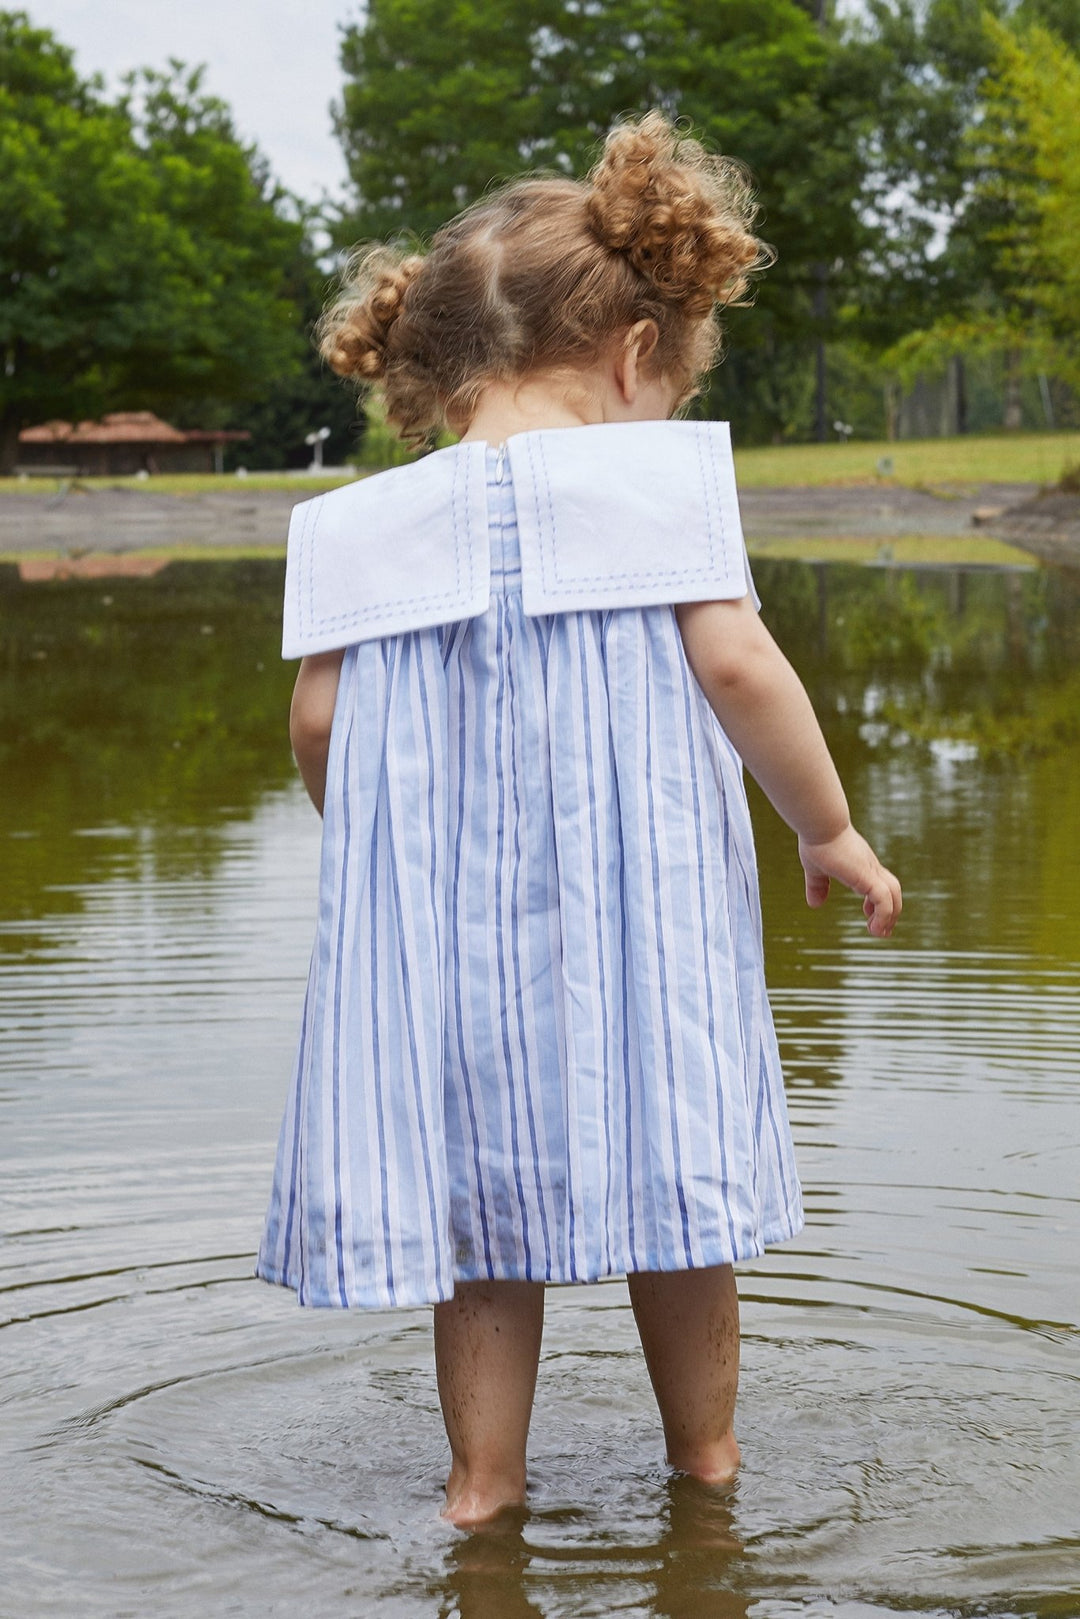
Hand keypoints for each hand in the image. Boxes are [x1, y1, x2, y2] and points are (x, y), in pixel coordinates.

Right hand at [798, 824, 901, 938]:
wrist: (820, 823)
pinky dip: (884, 915)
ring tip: (878, 933)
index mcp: (861, 865)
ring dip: (890, 916)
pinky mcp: (867, 875)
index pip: (880, 884)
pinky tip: (874, 926)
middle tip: (882, 932)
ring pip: (894, 895)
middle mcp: (870, 867)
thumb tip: (814, 904)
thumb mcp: (815, 869)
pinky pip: (884, 899)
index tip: (869, 917)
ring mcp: (870, 870)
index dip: (878, 902)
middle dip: (890, 912)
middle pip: (893, 889)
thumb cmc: (816, 840)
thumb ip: (817, 886)